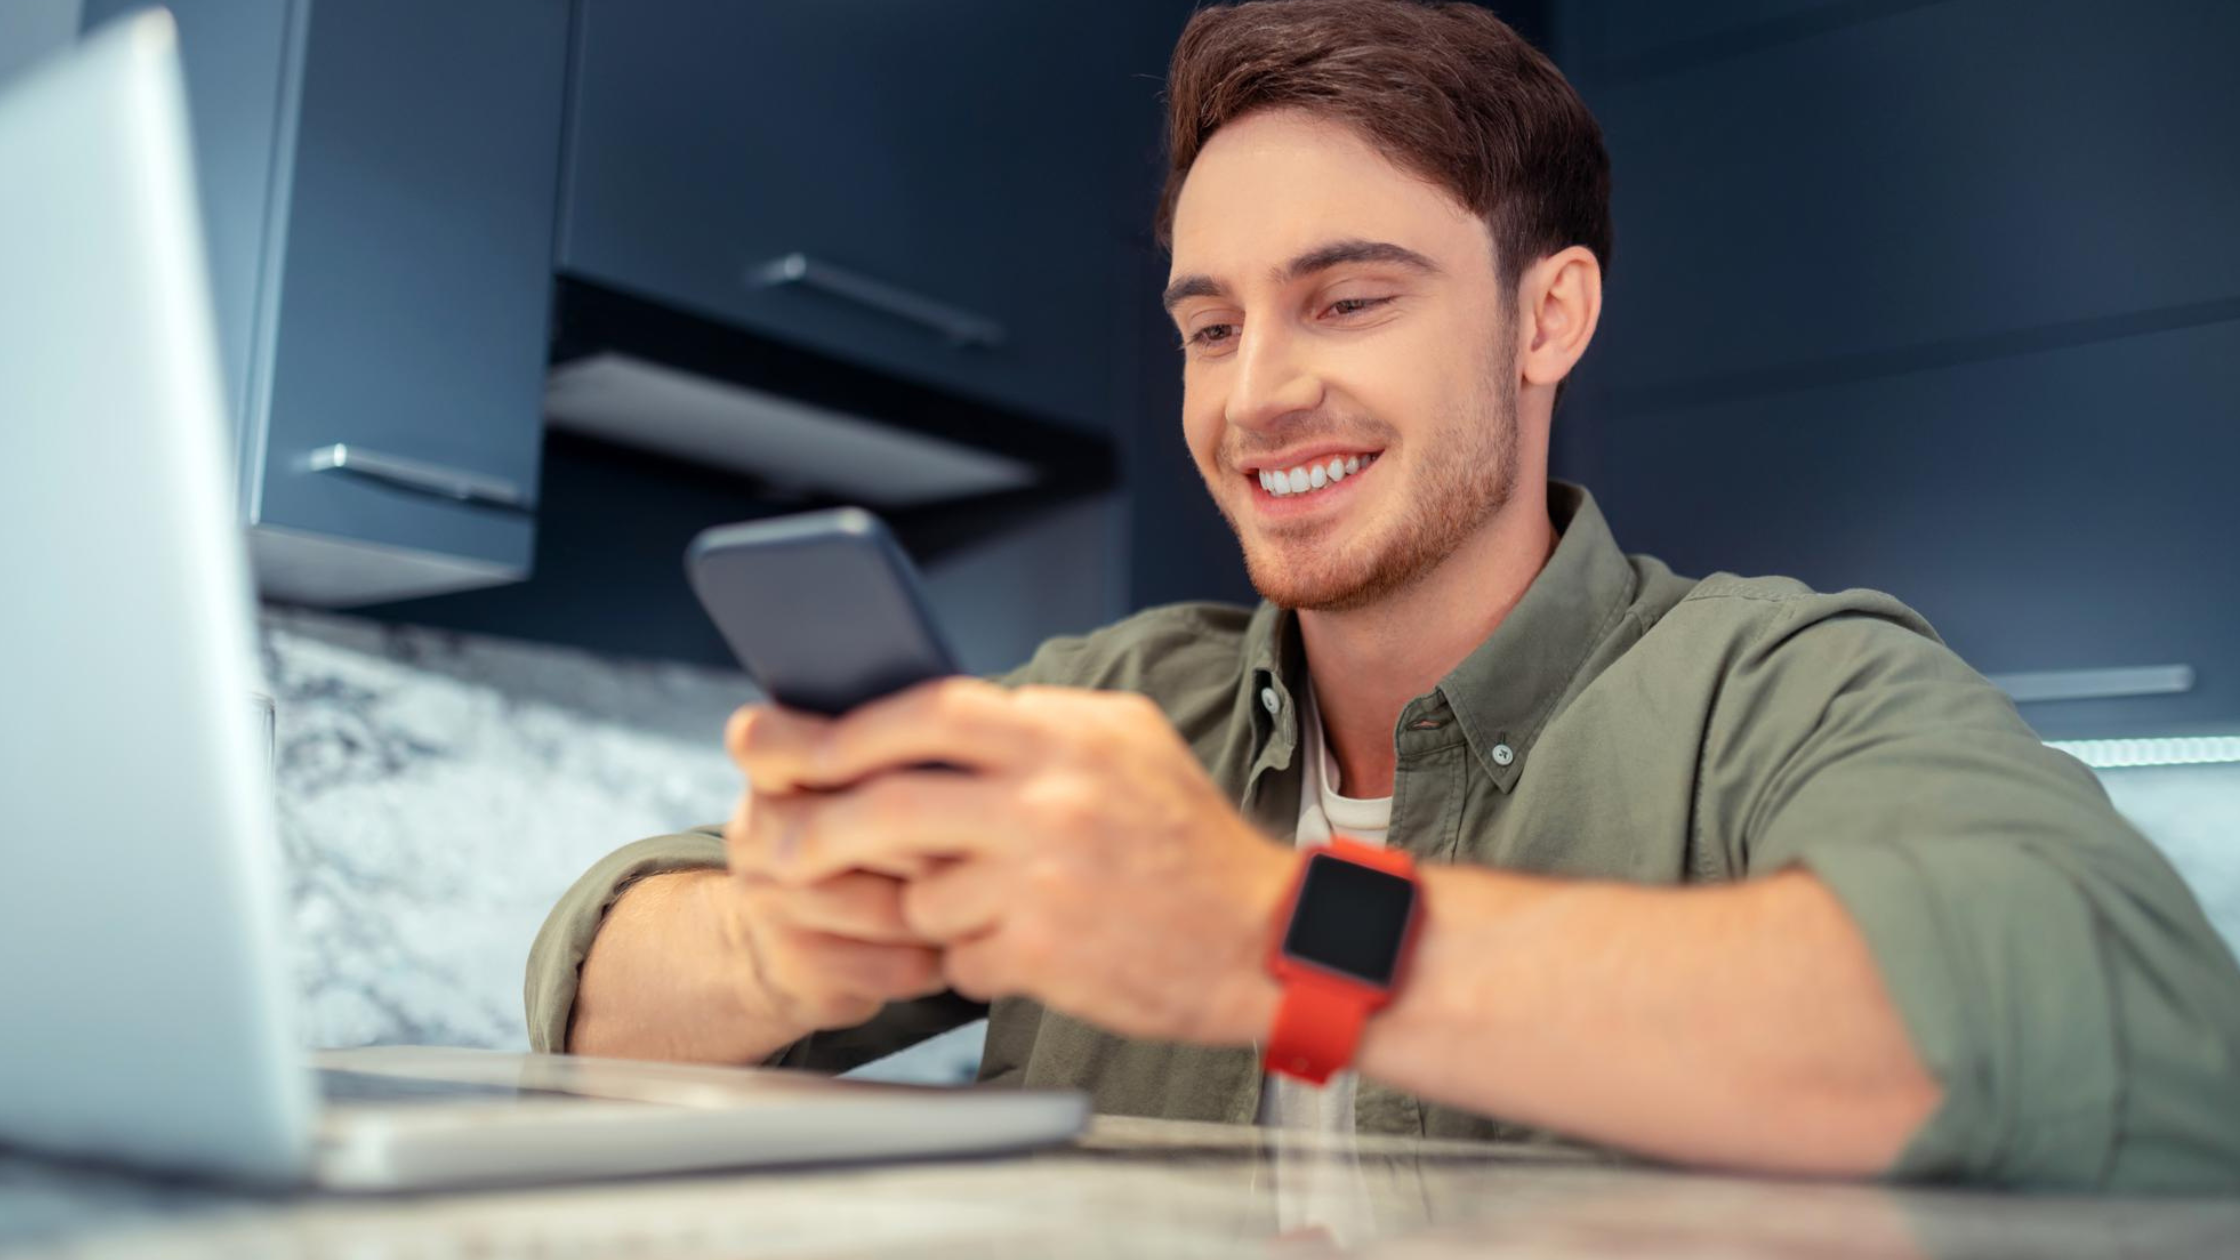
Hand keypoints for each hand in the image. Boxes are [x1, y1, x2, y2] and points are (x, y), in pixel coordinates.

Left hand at [726, 679, 1295, 1045]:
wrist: (1270, 939)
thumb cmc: (1191, 845)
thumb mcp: (1126, 746)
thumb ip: (1035, 725)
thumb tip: (928, 715)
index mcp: (1070, 733)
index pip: (929, 710)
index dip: (848, 730)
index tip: (796, 748)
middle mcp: (1054, 798)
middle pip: (890, 804)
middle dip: (819, 828)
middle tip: (779, 845)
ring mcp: (1046, 879)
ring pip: (921, 892)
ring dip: (927, 906)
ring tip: (980, 906)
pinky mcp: (1046, 953)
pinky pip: (960, 956)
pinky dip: (973, 957)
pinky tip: (1025, 947)